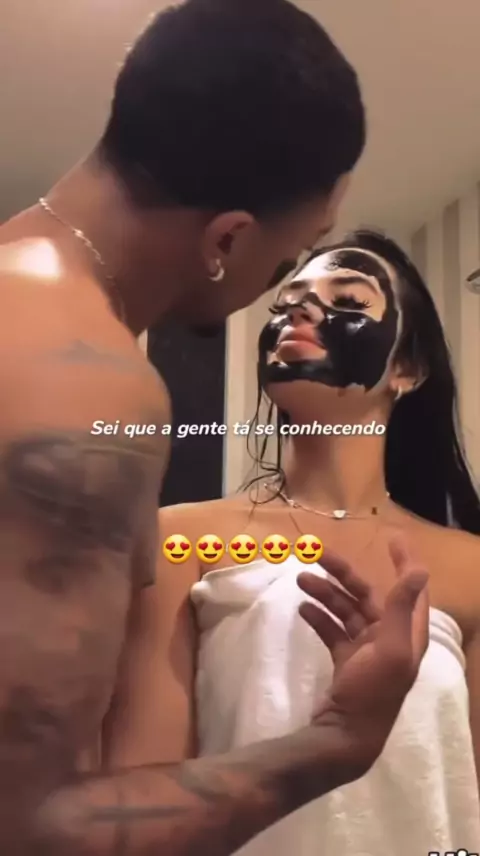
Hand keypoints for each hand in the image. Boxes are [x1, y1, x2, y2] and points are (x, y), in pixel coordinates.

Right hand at [297, 536, 428, 770]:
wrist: (346, 736)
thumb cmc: (373, 692)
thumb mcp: (391, 648)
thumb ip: (400, 607)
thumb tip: (420, 569)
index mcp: (408, 634)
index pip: (411, 590)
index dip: (405, 563)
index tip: (393, 538)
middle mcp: (390, 639)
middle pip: (369, 595)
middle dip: (344, 574)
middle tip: (318, 554)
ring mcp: (366, 651)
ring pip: (346, 610)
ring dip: (325, 593)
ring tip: (300, 580)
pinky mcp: (346, 662)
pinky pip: (333, 631)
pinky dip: (319, 617)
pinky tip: (302, 608)